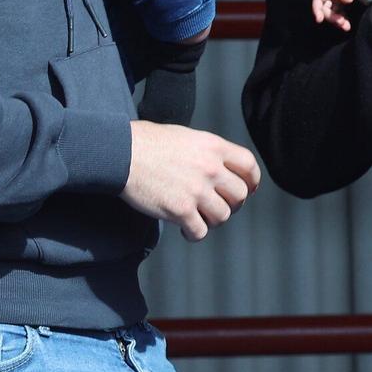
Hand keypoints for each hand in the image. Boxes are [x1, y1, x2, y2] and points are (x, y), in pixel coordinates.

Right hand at [121, 120, 260, 240]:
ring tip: (199, 218)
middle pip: (240, 194)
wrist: (119, 153)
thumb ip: (207, 152)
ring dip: (213, 220)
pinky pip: (200, 231)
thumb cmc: (146, 142)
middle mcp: (210, 168)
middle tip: (218, 206)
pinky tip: (186, 230)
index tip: (249, 189)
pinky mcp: (180, 210)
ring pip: (223, 216)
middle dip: (232, 203)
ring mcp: (197, 190)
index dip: (252, 180)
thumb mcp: (186, 137)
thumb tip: (220, 169)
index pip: (249, 166)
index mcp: (213, 147)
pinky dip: (195, 234)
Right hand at [312, 0, 358, 31]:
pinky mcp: (341, 4)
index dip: (316, 8)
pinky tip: (347, 26)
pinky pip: (339, 14)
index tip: (319, 19)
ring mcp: (335, 0)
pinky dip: (342, 20)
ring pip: (332, 13)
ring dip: (337, 21)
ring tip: (346, 27)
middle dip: (331, 17)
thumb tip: (345, 0)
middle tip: (340, 22)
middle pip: (324, 8)